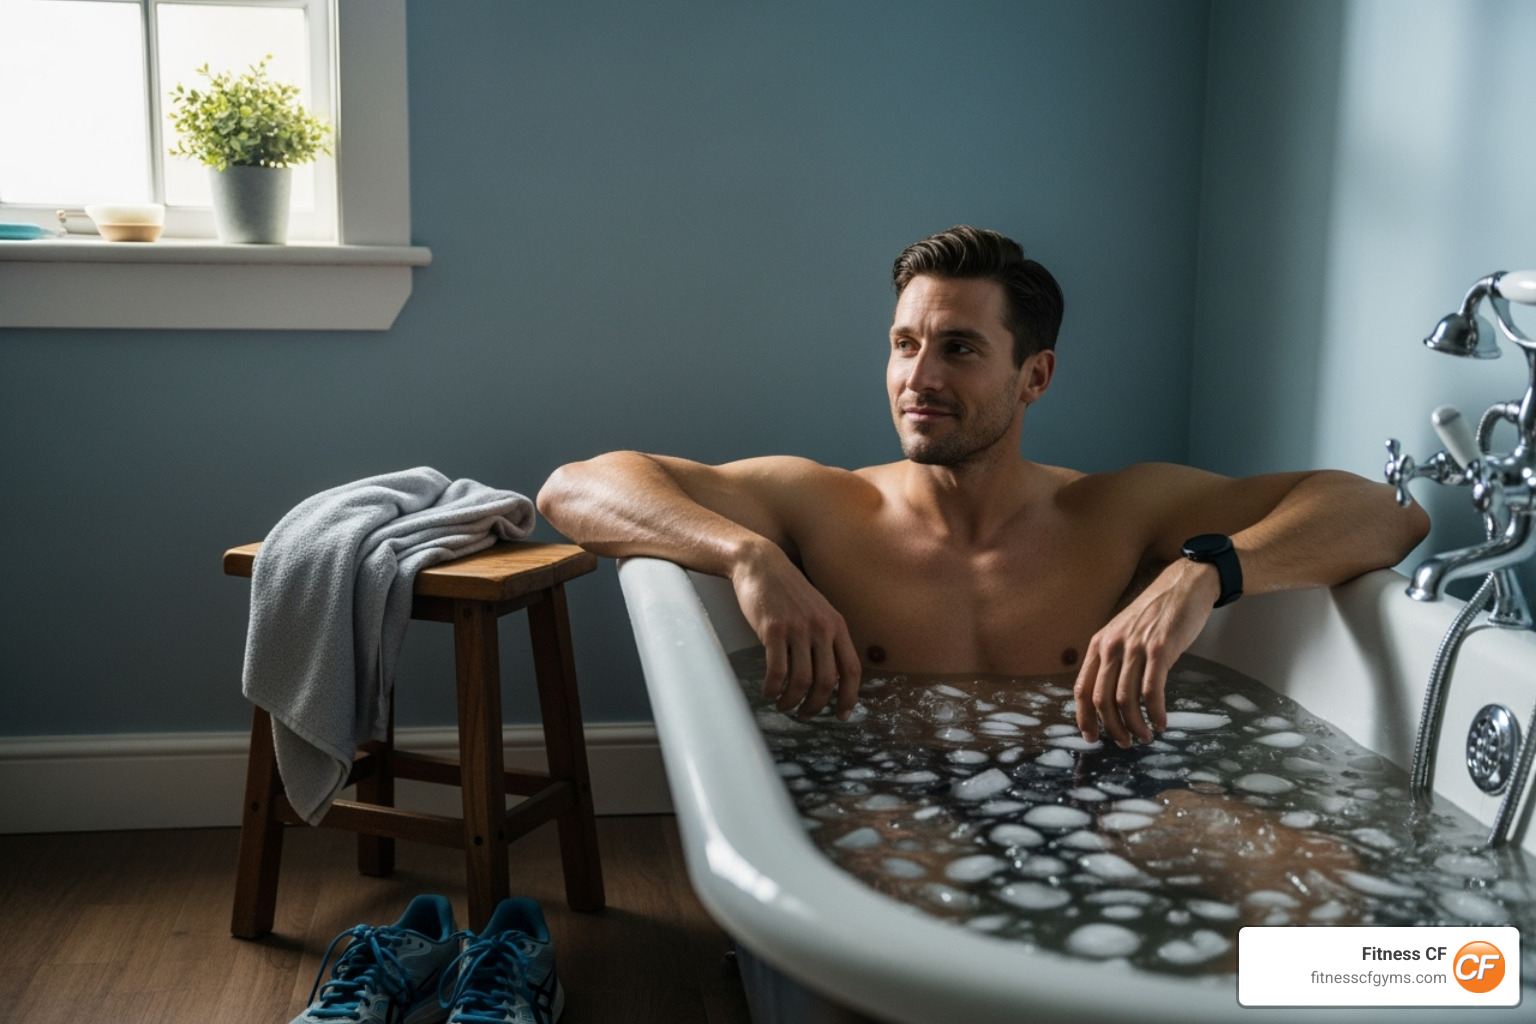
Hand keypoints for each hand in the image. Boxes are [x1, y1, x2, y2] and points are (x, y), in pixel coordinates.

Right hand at [731, 541, 861, 719]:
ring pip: (801, 681)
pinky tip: (768, 690)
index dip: (849, 697)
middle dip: (816, 705)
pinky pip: (777, 671)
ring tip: (783, 704)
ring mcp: (797, 629)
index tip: (841, 715)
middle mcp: (821, 628)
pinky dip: (772, 688)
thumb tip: (832, 675)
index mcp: (837, 625)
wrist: (761, 564)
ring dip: (792, 701)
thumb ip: (827, 638)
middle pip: (827, 681)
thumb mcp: (818, 611)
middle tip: (805, 714)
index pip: (851, 670)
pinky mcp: (773, 630)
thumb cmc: (788, 591)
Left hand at [1074, 559, 1218, 746]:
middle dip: (1112, 728)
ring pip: (1125, 700)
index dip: (1084, 717)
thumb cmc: (1155, 614)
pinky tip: (1161, 723)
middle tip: (1125, 742)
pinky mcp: (1159, 650)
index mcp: (1099, 644)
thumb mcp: (1123, 634)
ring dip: (1134, 725)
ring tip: (1144, 736)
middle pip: (1102, 700)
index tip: (1091, 737)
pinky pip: (1152, 691)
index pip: (1082, 689)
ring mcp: (1135, 648)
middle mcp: (1112, 647)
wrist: (1183, 587)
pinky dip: (1155, 713)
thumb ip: (1113, 660)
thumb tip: (1108, 698)